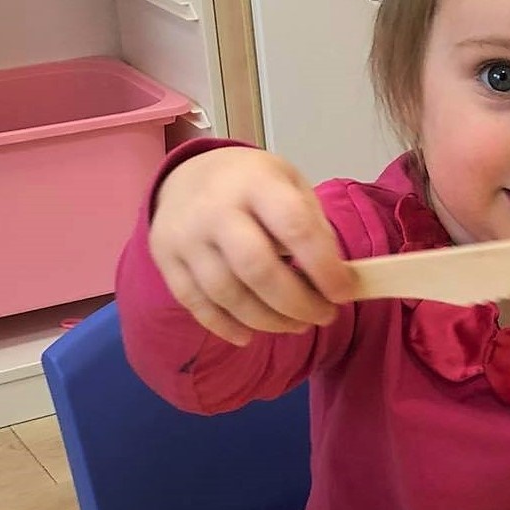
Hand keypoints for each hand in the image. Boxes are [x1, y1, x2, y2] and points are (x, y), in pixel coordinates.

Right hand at [149, 147, 352, 345]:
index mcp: (255, 182)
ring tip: (296, 324)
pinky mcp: (166, 261)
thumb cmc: (250, 185)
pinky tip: (251, 333)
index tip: (344, 294)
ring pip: (228, 294)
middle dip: (297, 304)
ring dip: (269, 321)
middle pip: (257, 269)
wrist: (184, 176)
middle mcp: (214, 208)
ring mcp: (185, 237)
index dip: (324, 267)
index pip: (294, 228)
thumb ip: (312, 225)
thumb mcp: (289, 184)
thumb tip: (336, 277)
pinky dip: (227, 327)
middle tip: (323, 316)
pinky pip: (198, 305)